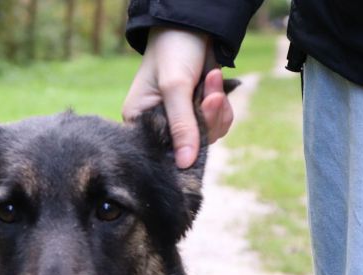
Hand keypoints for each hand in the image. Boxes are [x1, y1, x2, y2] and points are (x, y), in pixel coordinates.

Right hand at [123, 28, 233, 168]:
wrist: (195, 23)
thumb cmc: (174, 50)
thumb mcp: (176, 88)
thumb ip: (182, 126)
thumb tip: (185, 164)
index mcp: (140, 122)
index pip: (161, 151)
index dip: (182, 147)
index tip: (196, 125)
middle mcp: (158, 125)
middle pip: (188, 147)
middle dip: (205, 121)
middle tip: (210, 95)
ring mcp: (180, 121)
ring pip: (207, 137)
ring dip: (217, 111)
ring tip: (212, 79)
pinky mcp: (198, 114)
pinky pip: (217, 125)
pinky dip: (222, 108)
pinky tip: (215, 83)